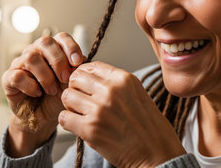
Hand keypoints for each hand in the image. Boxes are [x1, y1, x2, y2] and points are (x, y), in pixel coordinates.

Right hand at [1, 32, 83, 156]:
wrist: (43, 118)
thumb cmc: (58, 97)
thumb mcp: (71, 84)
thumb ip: (76, 71)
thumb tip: (82, 61)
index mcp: (53, 50)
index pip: (62, 37)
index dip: (70, 47)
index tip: (77, 62)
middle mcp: (36, 51)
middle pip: (45, 42)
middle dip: (58, 60)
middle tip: (65, 79)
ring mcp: (21, 63)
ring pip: (31, 56)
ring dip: (45, 75)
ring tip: (52, 90)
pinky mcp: (9, 78)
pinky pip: (17, 75)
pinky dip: (30, 85)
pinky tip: (37, 93)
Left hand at [59, 62, 185, 166]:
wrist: (157, 154)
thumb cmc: (149, 127)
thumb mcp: (137, 93)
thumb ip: (115, 84)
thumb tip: (90, 77)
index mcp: (123, 79)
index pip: (90, 66)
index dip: (83, 76)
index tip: (84, 85)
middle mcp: (111, 90)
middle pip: (75, 78)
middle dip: (75, 89)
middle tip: (80, 101)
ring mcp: (100, 109)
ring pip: (67, 96)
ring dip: (70, 106)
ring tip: (80, 114)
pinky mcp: (91, 129)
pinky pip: (64, 118)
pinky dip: (68, 122)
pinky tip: (78, 126)